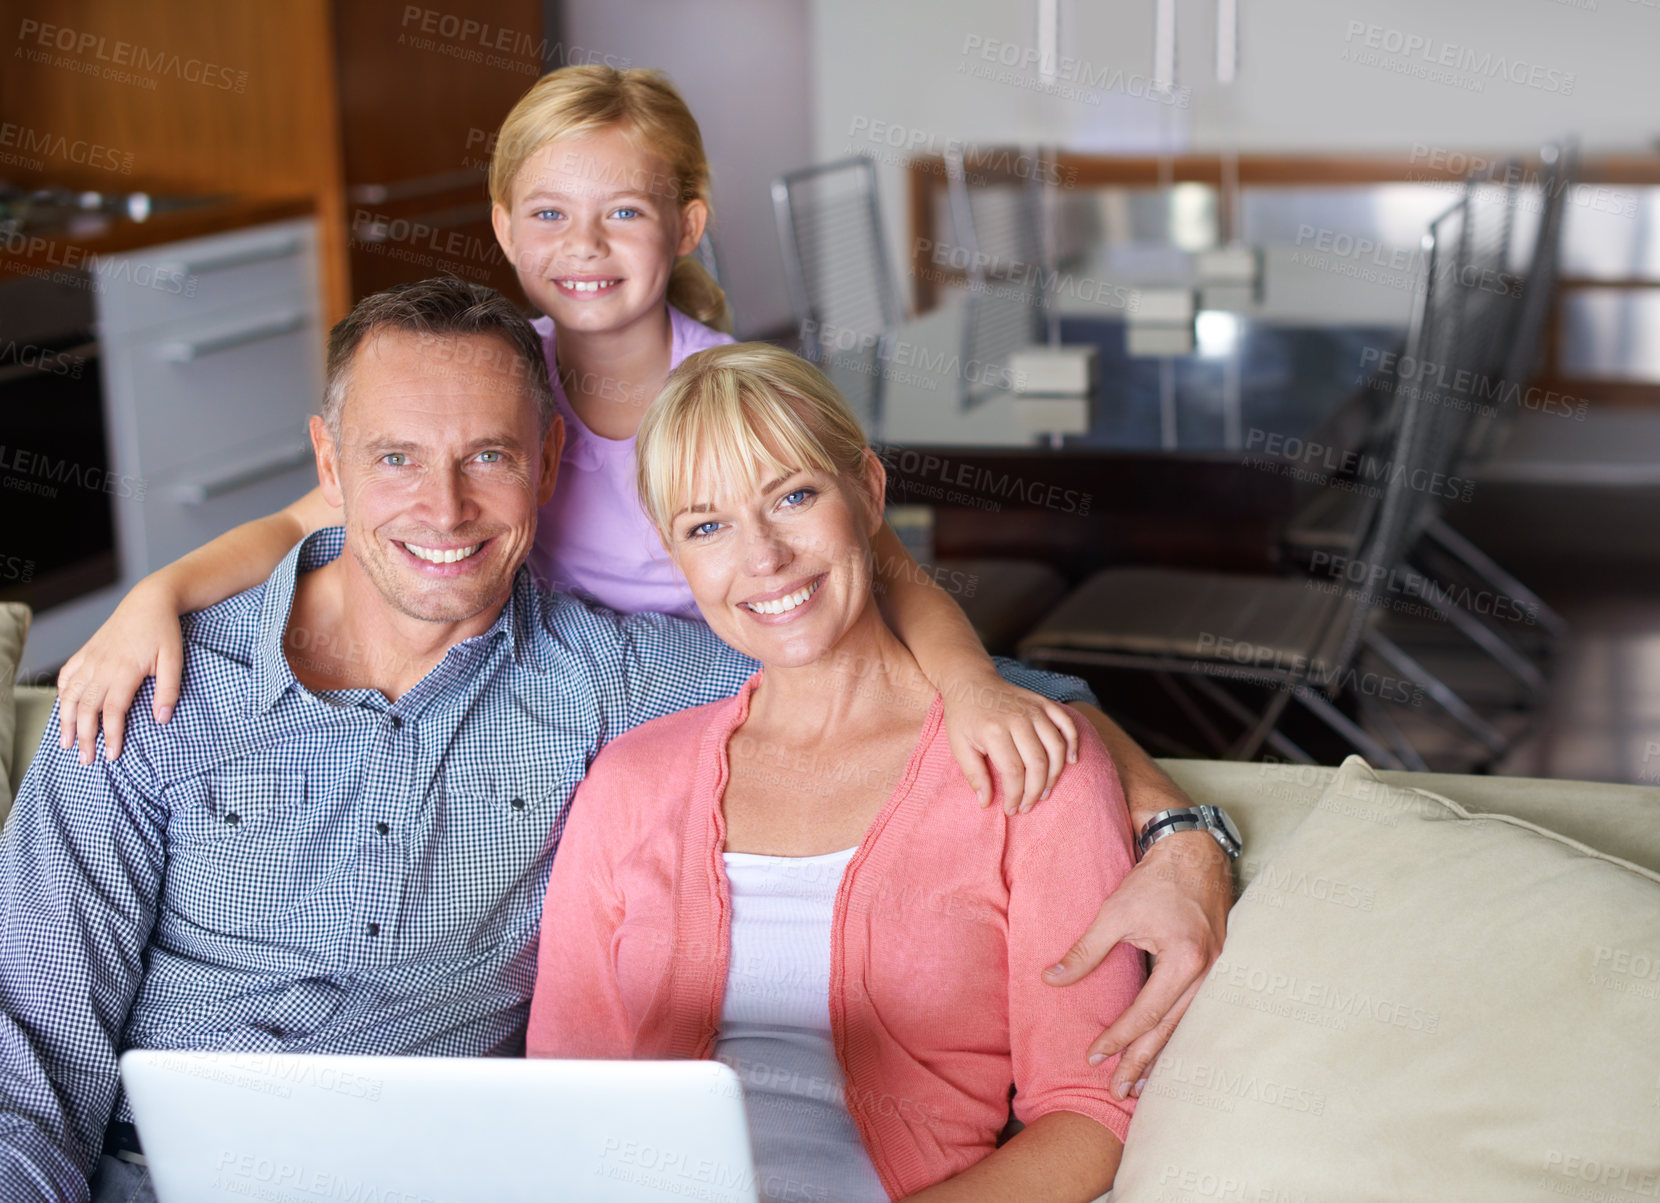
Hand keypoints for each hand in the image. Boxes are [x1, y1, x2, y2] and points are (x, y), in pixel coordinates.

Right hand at [56, 577, 184, 762]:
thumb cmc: (164, 631)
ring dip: (67, 721)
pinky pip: (66, 676)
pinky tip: (63, 710)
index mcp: (124, 670)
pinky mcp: (85, 652)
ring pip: (71, 695)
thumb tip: (162, 720)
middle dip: (85, 737)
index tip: (111, 756)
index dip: (110, 735)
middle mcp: (102, 666)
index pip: (112, 710)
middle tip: (86, 760)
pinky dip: (62, 695)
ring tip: (67, 743)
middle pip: (87, 708)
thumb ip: (169, 690)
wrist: (148, 602)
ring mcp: (90, 659)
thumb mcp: (175, 660)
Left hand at [940, 672, 1079, 813]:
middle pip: (1038, 763)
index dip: (1015, 796)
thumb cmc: (963, 717)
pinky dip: (1073, 743)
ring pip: (1056, 747)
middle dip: (1035, 791)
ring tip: (1045, 791)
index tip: (1011, 809)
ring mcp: (1034, 709)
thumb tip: (986, 804)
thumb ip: (974, 776)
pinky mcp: (1043, 703)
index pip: (1013, 772)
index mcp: (994, 731)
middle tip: (1028, 805)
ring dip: (1055, 774)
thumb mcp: (959, 747)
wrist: (971, 682)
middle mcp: (1018, 719)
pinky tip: (1071, 761)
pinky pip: (1066, 724)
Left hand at [1043, 830, 1231, 1098]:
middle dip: (1141, 1062)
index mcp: (1185, 960)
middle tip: (1117, 1091)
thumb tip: (1050, 980)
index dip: (1118, 1037)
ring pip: (1184, 1024)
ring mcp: (1216, 972)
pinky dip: (1173, 1031)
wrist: (1194, 851)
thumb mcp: (1114, 913)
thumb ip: (1085, 951)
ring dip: (1159, 1054)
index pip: (1146, 1012)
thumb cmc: (1155, 879)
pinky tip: (1160, 1048)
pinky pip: (1193, 1010)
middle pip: (1169, 1029)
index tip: (1093, 1056)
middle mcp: (1207, 972)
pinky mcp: (1214, 967)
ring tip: (1137, 1082)